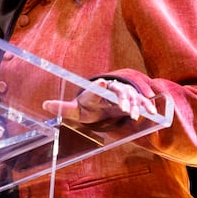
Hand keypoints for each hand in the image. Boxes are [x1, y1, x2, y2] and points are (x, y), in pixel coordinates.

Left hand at [42, 78, 157, 123]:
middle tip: (122, 108)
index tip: (102, 82)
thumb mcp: (75, 110)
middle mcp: (109, 90)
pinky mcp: (132, 100)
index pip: (96, 88)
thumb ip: (62, 108)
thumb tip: (45, 104)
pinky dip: (146, 105)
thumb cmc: (88, 107)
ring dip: (133, 105)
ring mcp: (122, 94)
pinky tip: (152, 112)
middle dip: (120, 97)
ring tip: (133, 115)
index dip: (99, 85)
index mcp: (94, 92)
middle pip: (116, 90)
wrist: (102, 103)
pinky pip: (141, 101)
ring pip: (130, 96)